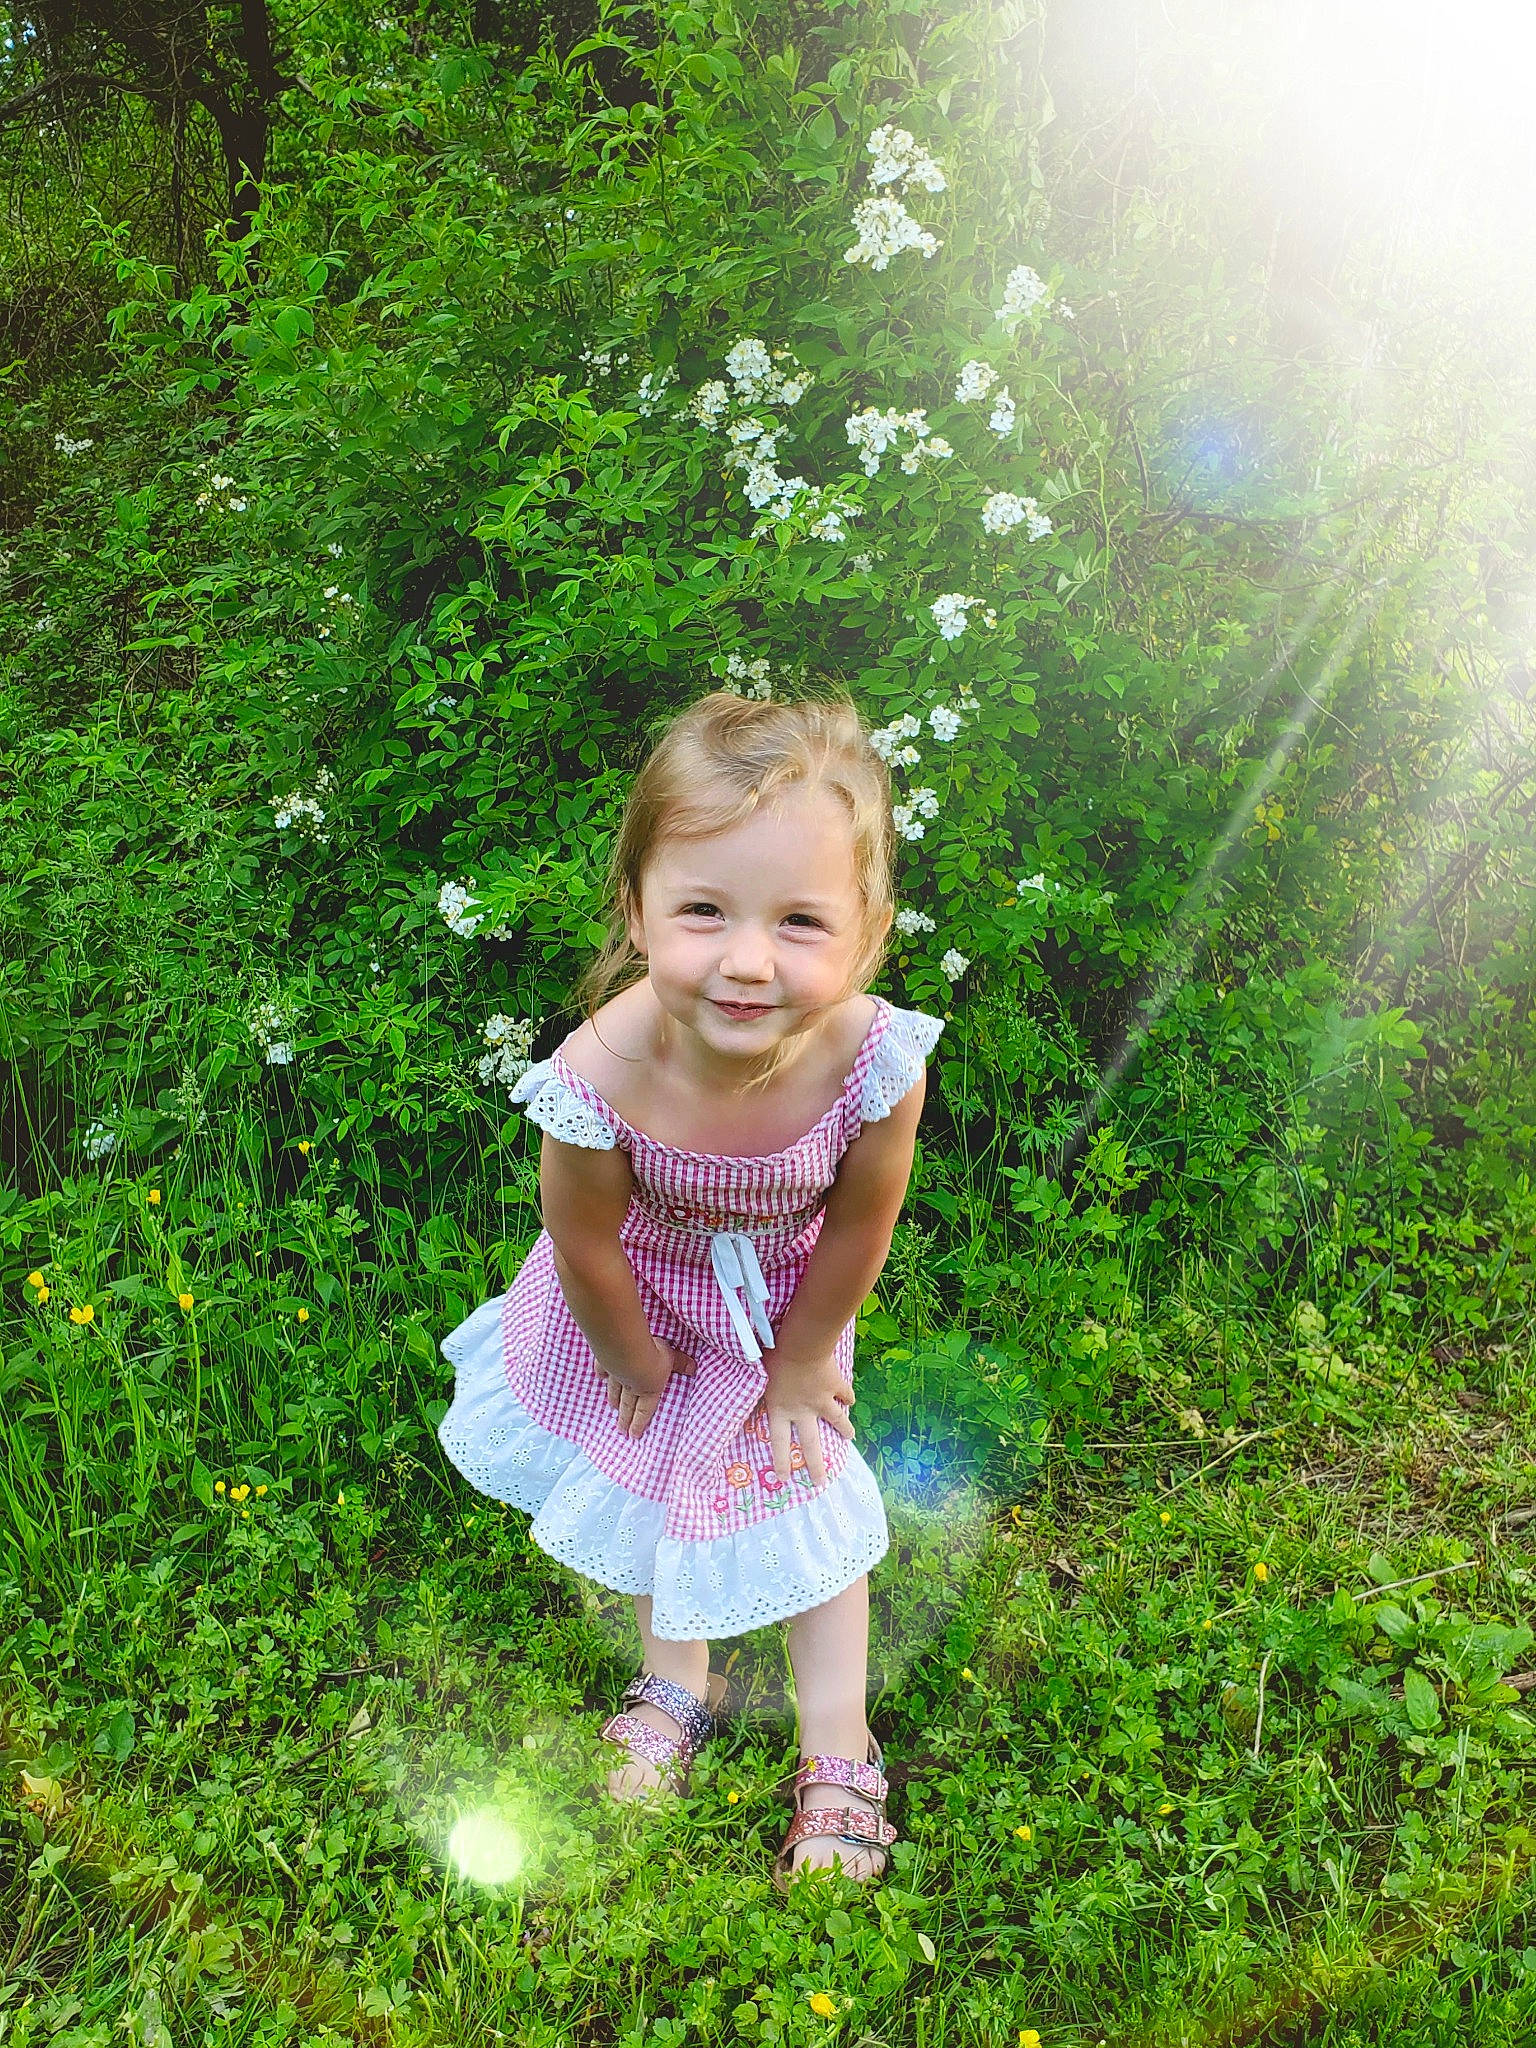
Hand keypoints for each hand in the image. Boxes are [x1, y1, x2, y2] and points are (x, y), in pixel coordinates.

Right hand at [604, 1336, 696, 1440]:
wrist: (627, 1348)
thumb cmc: (653, 1357)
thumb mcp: (672, 1359)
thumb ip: (680, 1364)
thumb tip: (693, 1368)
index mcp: (648, 1389)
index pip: (644, 1410)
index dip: (639, 1423)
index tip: (633, 1435)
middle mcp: (630, 1386)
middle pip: (627, 1405)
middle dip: (625, 1418)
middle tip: (620, 1430)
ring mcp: (616, 1374)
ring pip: (615, 1390)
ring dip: (614, 1399)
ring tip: (613, 1407)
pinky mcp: (605, 1361)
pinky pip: (604, 1370)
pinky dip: (602, 1374)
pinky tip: (600, 1377)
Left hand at [762, 1352, 853, 1488]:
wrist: (801, 1346)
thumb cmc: (773, 1356)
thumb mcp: (758, 1375)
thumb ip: (755, 1385)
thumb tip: (742, 1388)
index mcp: (780, 1409)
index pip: (779, 1442)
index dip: (780, 1462)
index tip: (784, 1478)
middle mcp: (803, 1411)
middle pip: (810, 1444)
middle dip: (816, 1465)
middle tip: (821, 1482)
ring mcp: (822, 1400)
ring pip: (836, 1420)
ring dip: (844, 1429)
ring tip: (849, 1437)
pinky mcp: (836, 1386)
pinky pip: (844, 1394)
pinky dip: (848, 1397)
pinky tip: (850, 1400)